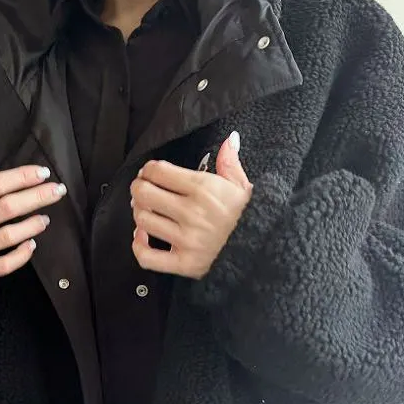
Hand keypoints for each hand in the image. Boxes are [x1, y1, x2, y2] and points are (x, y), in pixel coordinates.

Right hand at [0, 156, 66, 292]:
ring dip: (32, 225)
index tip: (41, 172)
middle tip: (57, 190)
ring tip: (45, 219)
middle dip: (36, 197)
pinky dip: (20, 256)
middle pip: (7, 207)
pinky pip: (2, 265)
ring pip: (9, 235)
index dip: (21, 177)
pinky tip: (31, 246)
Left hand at [129, 131, 252, 277]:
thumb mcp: (242, 186)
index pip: (158, 171)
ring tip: (147, 211)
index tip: (149, 173)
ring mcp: (187, 239)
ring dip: (140, 214)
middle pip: (144, 193)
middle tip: (142, 189)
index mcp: (204, 189)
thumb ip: (229, 162)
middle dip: (138, 188)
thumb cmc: (249, 217)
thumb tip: (229, 140)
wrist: (265, 250)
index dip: (148, 169)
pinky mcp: (185, 263)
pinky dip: (138, 246)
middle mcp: (192, 213)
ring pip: (143, 220)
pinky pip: (147, 256)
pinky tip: (143, 237)